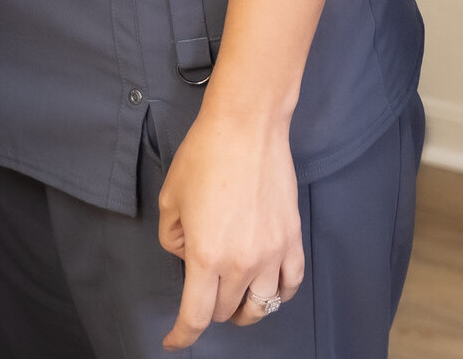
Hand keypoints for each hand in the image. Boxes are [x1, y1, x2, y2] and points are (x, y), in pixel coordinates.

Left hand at [156, 106, 304, 349]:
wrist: (247, 126)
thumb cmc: (204, 156)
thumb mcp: (170, 200)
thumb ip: (174, 239)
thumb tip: (188, 255)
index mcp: (206, 257)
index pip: (195, 316)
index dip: (182, 336)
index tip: (174, 341)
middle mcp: (242, 263)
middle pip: (225, 310)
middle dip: (208, 307)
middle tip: (200, 285)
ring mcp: (272, 253)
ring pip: (261, 306)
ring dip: (244, 309)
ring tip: (235, 301)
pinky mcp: (292, 238)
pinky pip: (291, 283)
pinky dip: (279, 294)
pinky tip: (269, 290)